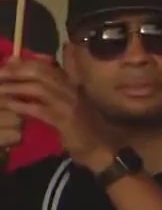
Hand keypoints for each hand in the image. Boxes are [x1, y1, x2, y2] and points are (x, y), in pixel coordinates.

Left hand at [0, 60, 114, 169]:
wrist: (104, 146)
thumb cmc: (85, 126)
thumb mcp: (70, 104)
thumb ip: (53, 91)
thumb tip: (30, 82)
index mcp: (71, 83)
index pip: (45, 65)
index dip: (23, 63)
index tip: (6, 64)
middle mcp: (70, 89)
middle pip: (39, 72)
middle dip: (15, 71)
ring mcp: (68, 103)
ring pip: (37, 88)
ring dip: (14, 87)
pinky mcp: (64, 120)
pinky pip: (38, 109)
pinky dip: (21, 105)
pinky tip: (7, 105)